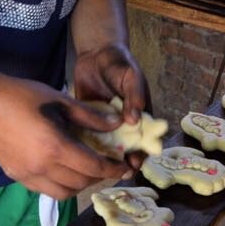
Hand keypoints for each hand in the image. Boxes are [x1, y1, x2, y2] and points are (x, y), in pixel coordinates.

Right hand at [0, 74, 130, 199]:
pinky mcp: (16, 177)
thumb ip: (90, 117)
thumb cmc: (24, 96)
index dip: (112, 169)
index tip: (124, 167)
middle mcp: (42, 167)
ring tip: (86, 169)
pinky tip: (63, 169)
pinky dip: (60, 184)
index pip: (93, 167)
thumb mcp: (61, 101)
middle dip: (98, 176)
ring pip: (64, 193)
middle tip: (106, 164)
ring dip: (80, 185)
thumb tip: (116, 125)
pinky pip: (45, 189)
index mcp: (55, 146)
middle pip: (81, 183)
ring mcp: (27, 175)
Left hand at [73, 43, 152, 168]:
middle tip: (115, 172)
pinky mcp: (88, 122)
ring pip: (106, 147)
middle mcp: (124, 124)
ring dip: (104, 159)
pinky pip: (88, 138)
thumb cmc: (119, 63)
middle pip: (126, 149)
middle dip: (122, 162)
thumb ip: (135, 94)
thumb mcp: (131, 76)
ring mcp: (105, 125)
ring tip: (97, 169)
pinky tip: (79, 155)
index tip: (134, 164)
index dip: (142, 154)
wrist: (95, 53)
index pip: (145, 140)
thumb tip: (136, 120)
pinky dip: (85, 147)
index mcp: (140, 115)